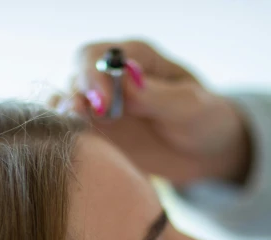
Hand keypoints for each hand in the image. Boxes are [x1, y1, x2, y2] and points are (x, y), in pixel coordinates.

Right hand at [51, 40, 251, 187]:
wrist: (206, 153)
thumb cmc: (205, 121)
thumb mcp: (190, 107)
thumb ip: (157, 96)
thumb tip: (125, 81)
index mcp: (135, 58)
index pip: (97, 56)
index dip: (92, 76)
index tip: (104, 105)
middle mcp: (111, 79)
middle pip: (74, 78)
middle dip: (75, 98)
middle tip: (84, 121)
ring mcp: (101, 108)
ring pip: (65, 104)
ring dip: (64, 117)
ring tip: (74, 133)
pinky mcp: (98, 134)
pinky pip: (71, 132)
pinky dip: (66, 137)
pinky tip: (75, 148)